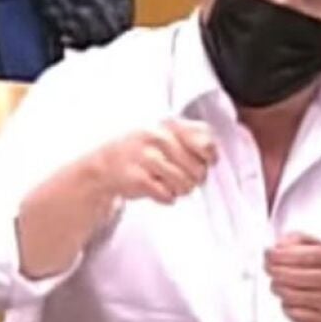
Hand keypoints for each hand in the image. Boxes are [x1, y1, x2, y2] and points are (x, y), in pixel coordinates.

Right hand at [89, 119, 216, 204]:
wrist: (107, 162)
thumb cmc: (144, 149)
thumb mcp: (168, 133)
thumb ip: (195, 136)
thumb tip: (213, 156)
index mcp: (170, 124)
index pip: (206, 144)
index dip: (209, 158)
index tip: (202, 161)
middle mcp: (158, 137)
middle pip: (198, 170)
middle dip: (194, 179)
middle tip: (182, 176)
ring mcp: (146, 157)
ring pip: (184, 184)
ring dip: (180, 189)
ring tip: (169, 183)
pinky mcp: (137, 178)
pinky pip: (167, 195)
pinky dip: (166, 197)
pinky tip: (157, 188)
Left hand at [264, 233, 320, 321]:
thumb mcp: (315, 246)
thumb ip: (294, 240)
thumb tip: (276, 247)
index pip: (303, 255)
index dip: (281, 255)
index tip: (268, 254)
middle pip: (294, 276)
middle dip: (274, 271)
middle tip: (268, 268)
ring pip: (290, 296)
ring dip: (277, 288)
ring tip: (278, 284)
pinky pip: (294, 314)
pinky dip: (286, 306)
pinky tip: (291, 300)